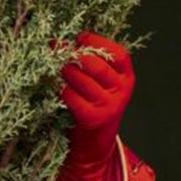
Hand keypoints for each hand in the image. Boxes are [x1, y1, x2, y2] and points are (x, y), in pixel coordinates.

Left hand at [59, 33, 134, 165]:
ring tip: (53, 65)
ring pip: (81, 79)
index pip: (119, 54)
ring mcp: (108, 105)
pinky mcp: (92, 118)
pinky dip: (60, 89)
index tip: (81, 36)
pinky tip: (55, 86)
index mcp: (127, 78)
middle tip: (59, 50)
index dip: (98, 41)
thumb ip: (92, 63)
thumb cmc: (94, 105)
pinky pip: (71, 96)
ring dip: (64, 70)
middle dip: (75, 55)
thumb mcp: (102, 84)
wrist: (96, 144)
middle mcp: (122, 91)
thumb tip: (62, 41)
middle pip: (97, 65)